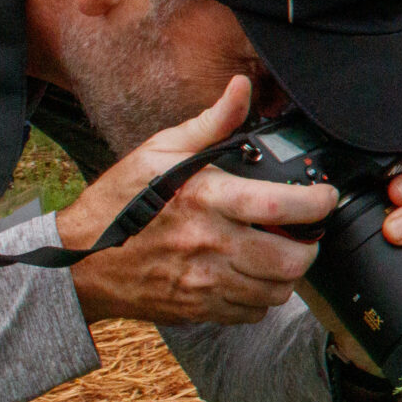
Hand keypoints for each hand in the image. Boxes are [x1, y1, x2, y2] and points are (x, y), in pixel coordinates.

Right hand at [63, 76, 335, 325]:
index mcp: (208, 201)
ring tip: (280, 253)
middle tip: (305, 232)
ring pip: (277, 291)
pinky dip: (262, 297)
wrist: (77, 260)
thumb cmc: (120, 201)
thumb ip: (210, 124)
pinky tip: (251, 276)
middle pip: (291, 261)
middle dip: (310, 246)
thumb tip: (240, 89)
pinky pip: (252, 312)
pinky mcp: (197, 309)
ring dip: (288, 274)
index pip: (282, 208)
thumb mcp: (160, 151)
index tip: (324, 197)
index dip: (317, 203)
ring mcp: (204, 284)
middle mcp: (210, 246)